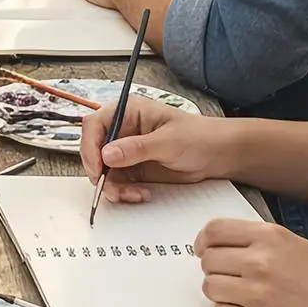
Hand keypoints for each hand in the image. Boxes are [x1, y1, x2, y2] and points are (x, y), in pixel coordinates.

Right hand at [80, 93, 229, 203]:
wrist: (218, 156)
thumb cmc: (198, 136)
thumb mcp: (168, 141)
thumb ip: (136, 148)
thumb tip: (106, 155)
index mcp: (127, 112)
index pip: (95, 124)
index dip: (89, 145)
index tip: (97, 167)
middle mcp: (122, 130)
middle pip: (93, 148)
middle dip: (100, 171)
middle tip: (110, 188)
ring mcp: (126, 151)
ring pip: (103, 170)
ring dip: (112, 186)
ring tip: (132, 195)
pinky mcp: (132, 169)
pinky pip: (117, 182)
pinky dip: (123, 192)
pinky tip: (139, 194)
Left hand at [196, 219, 307, 306]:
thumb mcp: (298, 246)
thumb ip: (260, 240)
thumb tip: (220, 242)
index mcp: (270, 236)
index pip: (214, 230)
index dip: (203, 241)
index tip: (203, 250)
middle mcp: (260, 261)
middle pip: (208, 261)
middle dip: (214, 270)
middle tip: (231, 279)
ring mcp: (258, 294)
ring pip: (210, 287)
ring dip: (221, 294)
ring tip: (244, 298)